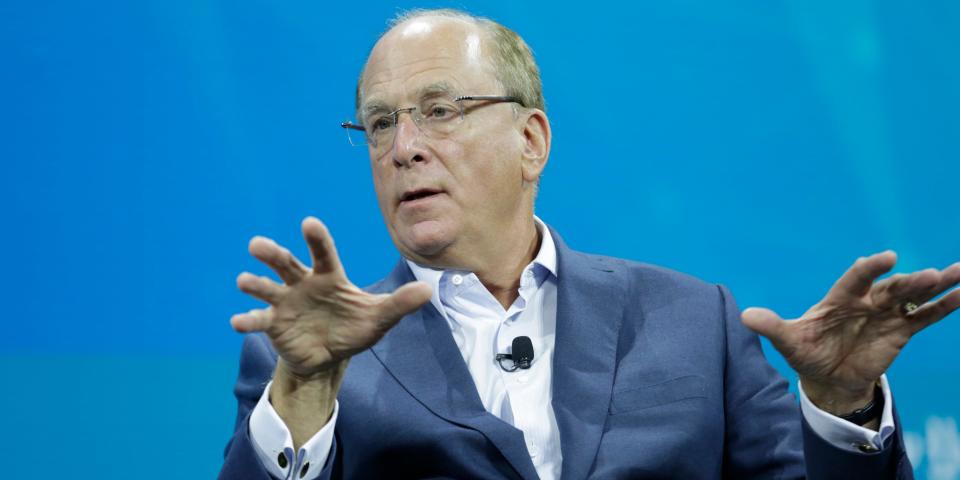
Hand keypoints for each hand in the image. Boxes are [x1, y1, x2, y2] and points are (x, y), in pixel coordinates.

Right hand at [230, 217, 431, 379]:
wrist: (330, 357)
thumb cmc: (353, 328)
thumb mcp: (379, 319)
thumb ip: (399, 303)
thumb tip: (428, 290)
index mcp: (329, 277)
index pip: (323, 253)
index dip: (316, 239)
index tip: (307, 222)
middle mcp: (303, 283)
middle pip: (285, 264)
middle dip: (272, 254)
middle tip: (256, 245)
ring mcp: (285, 302)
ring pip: (267, 287)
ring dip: (254, 283)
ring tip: (243, 280)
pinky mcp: (274, 323)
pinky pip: (258, 319)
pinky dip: (247, 320)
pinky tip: (237, 321)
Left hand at [742, 251, 959, 413]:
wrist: (827, 379)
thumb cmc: (807, 353)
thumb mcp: (788, 341)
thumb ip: (772, 327)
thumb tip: (745, 316)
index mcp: (840, 297)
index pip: (856, 278)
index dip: (870, 268)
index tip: (886, 258)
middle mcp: (866, 300)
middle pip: (890, 286)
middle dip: (910, 281)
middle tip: (931, 274)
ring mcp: (886, 313)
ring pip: (913, 296)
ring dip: (934, 286)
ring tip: (957, 273)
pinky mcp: (902, 330)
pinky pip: (925, 316)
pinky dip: (944, 306)